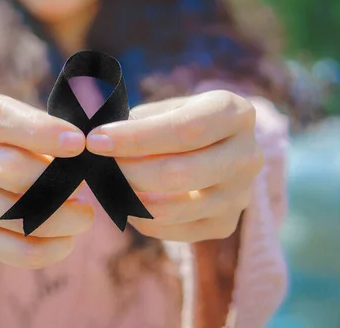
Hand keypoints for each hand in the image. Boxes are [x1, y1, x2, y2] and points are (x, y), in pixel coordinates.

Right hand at [0, 94, 92, 268]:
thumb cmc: (29, 137)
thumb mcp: (39, 118)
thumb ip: (65, 125)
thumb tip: (97, 145)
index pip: (0, 119)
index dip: (41, 131)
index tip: (79, 143)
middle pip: (8, 170)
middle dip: (56, 181)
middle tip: (85, 187)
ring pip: (13, 214)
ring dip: (58, 218)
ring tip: (84, 214)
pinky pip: (13, 249)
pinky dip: (48, 249)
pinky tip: (68, 240)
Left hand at [86, 90, 263, 242]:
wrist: (215, 149)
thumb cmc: (178, 122)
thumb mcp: (164, 107)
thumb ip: (133, 118)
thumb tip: (92, 134)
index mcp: (235, 113)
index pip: (183, 130)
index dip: (135, 138)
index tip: (95, 140)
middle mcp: (248, 156)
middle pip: (180, 173)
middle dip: (128, 170)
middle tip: (96, 164)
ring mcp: (240, 195)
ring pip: (175, 208)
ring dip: (130, 198)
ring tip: (106, 183)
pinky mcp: (226, 224)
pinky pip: (175, 231)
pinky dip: (142, 220)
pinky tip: (125, 202)